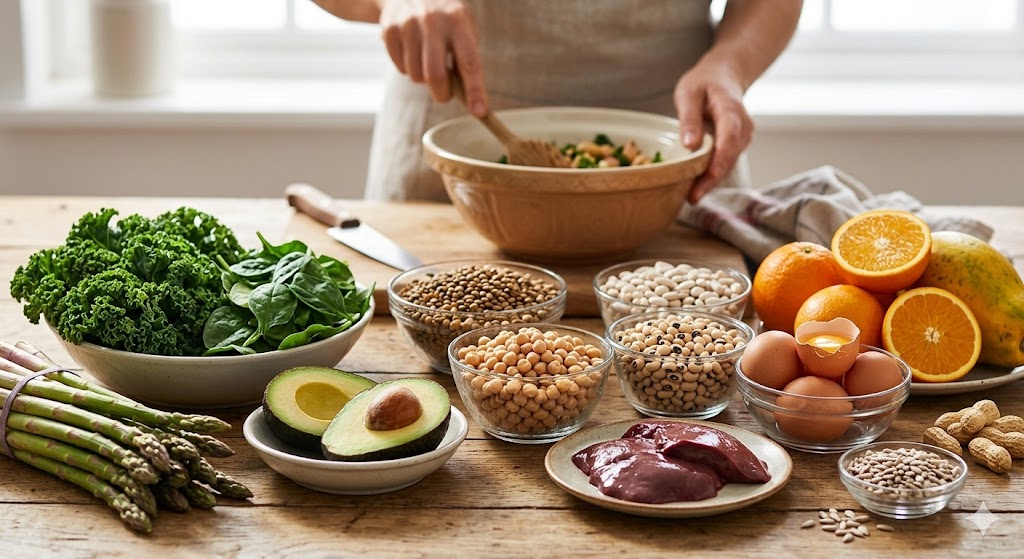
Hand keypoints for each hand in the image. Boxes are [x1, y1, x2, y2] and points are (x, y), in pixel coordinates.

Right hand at [378, 0, 488, 115]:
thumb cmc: (444, 18)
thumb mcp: (462, 28)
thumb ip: (466, 58)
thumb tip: (470, 98)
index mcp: (458, 21)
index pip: (469, 62)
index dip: (475, 90)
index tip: (480, 112)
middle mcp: (433, 21)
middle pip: (435, 75)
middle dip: (441, 94)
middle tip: (444, 95)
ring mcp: (409, 25)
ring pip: (416, 76)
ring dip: (423, 78)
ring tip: (426, 61)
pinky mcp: (389, 30)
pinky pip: (400, 68)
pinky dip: (407, 68)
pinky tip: (411, 51)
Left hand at [673, 61, 753, 203]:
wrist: (724, 77)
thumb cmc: (703, 83)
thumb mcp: (688, 93)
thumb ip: (689, 118)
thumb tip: (690, 145)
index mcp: (730, 109)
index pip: (729, 138)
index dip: (719, 161)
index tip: (705, 179)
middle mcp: (743, 126)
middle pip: (730, 157)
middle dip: (712, 180)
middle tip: (692, 198)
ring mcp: (743, 136)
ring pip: (729, 163)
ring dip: (712, 181)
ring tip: (692, 196)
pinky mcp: (738, 144)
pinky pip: (727, 162)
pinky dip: (713, 174)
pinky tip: (697, 185)